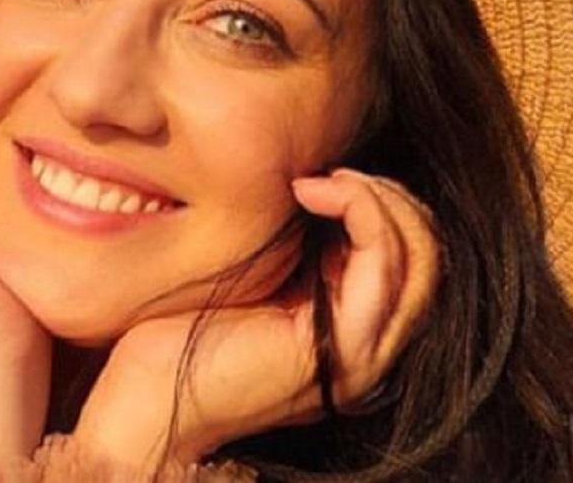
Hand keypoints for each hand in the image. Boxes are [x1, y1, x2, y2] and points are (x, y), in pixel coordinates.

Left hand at [73, 169, 441, 470]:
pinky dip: (360, 212)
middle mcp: (371, 343)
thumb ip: (293, 242)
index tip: (323, 173)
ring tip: (322, 181)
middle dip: (390, 195)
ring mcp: (363, 351)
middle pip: (427, 251)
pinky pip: (382, 265)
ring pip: (419, 256)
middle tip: (333, 172)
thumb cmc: (177, 331)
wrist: (145, 401)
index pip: (410, 251)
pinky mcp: (344, 350)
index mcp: (351, 324)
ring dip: (377, 198)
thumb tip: (309, 178)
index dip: (382, 200)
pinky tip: (311, 192)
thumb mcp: (252, 271)